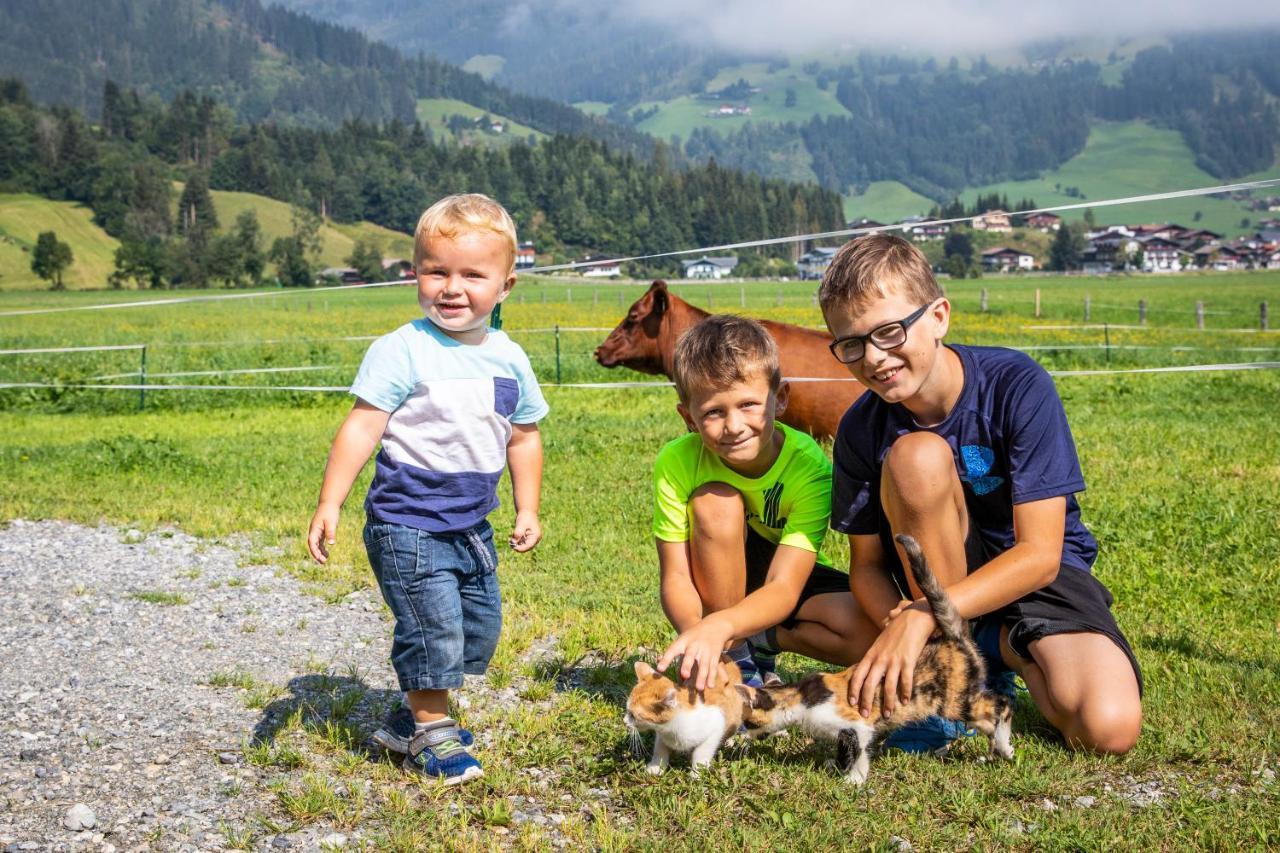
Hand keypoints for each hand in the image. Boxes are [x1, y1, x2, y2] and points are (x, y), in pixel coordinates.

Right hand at [307, 503, 339, 563]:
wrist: (329, 503)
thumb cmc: (330, 512)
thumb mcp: (331, 523)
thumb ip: (331, 533)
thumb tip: (331, 544)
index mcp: (314, 529)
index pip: (312, 543)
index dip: (314, 551)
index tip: (319, 558)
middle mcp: (314, 531)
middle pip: (313, 545)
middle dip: (317, 554)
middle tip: (323, 562)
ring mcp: (317, 531)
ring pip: (316, 545)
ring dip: (319, 552)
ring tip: (325, 560)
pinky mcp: (321, 531)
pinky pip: (320, 542)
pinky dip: (322, 548)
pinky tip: (327, 553)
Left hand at [509, 510, 541, 551]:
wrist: (527, 512)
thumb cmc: (525, 517)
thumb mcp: (520, 525)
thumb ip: (517, 534)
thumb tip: (513, 543)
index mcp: (536, 536)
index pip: (528, 546)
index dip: (520, 548)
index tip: (512, 546)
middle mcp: (535, 539)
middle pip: (526, 547)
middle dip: (518, 546)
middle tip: (510, 541)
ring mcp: (532, 539)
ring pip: (523, 546)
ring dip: (517, 543)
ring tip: (511, 537)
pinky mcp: (528, 538)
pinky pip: (522, 543)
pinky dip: (517, 541)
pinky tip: (513, 536)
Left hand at [656, 615, 733, 690]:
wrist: (714, 626)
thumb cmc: (692, 637)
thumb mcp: (681, 640)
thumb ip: (671, 653)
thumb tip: (657, 665)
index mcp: (683, 641)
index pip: (672, 650)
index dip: (666, 659)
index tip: (659, 669)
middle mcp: (694, 646)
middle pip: (690, 656)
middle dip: (687, 665)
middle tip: (684, 675)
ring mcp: (705, 651)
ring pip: (704, 664)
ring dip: (702, 677)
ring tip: (699, 688)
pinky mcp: (715, 656)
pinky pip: (713, 667)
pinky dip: (712, 677)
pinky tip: (710, 686)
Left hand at [847, 601, 934, 717]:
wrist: (914, 617)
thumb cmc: (897, 628)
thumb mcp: (880, 640)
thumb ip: (875, 653)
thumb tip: (870, 661)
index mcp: (871, 654)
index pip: (858, 675)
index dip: (854, 690)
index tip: (852, 703)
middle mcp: (880, 659)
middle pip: (869, 684)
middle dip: (866, 702)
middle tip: (865, 715)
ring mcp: (894, 660)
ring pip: (887, 687)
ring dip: (887, 703)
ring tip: (887, 714)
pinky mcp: (908, 660)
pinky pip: (906, 681)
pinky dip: (905, 693)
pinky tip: (905, 701)